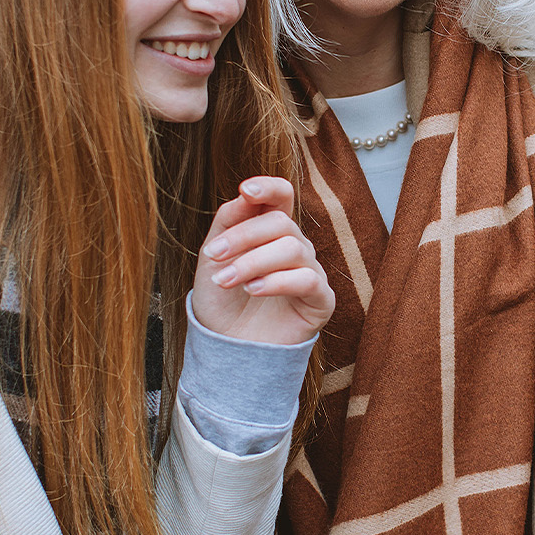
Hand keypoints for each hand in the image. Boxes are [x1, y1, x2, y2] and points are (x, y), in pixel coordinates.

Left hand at [191, 177, 333, 345]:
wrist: (227, 347)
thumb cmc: (222, 300)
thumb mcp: (213, 256)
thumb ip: (228, 222)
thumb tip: (244, 195)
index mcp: (271, 231)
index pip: (282, 196)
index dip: (269, 187)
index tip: (245, 190)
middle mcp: (295, 247)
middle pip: (281, 222)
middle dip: (243, 236)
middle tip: (213, 255)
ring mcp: (311, 272)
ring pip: (292, 248)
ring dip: (252, 262)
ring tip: (226, 281)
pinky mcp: (321, 299)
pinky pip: (307, 279)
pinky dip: (276, 281)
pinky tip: (253, 290)